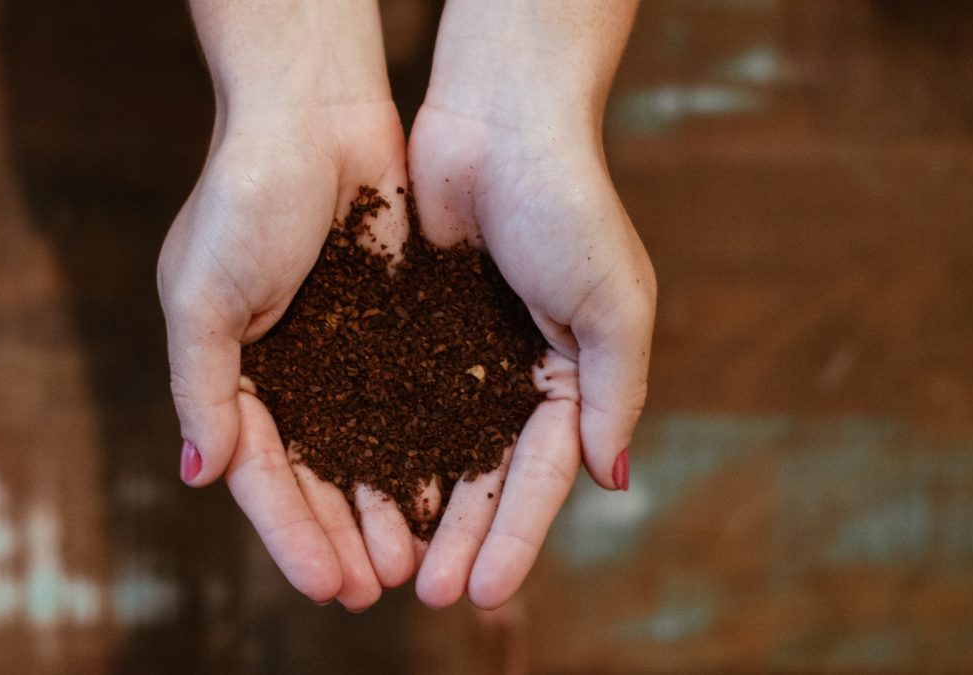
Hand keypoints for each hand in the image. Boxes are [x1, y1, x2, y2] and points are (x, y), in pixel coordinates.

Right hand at [159, 0, 421, 611]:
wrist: (315, 114)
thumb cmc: (244, 196)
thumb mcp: (201, 294)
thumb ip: (202, 386)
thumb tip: (201, 475)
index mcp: (231, 371)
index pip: (260, 472)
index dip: (291, 533)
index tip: (326, 585)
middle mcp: (287, 372)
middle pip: (315, 475)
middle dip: (342, 534)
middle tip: (377, 589)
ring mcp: (340, 354)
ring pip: (365, 450)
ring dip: (384, 506)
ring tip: (414, 560)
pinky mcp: (390, 329)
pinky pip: (407, 402)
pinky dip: (419, 447)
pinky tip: (443, 490)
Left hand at [405, 0, 653, 608]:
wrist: (499, 120)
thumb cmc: (569, 205)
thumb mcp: (613, 306)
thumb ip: (613, 394)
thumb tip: (615, 479)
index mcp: (571, 376)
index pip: (543, 476)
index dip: (516, 535)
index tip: (487, 590)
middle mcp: (513, 373)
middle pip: (483, 475)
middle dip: (459, 536)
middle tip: (430, 594)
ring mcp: (458, 352)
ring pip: (433, 447)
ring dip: (415, 507)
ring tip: (388, 562)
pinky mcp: (410, 325)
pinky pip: (392, 397)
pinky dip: (378, 443)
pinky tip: (356, 488)